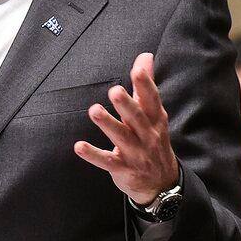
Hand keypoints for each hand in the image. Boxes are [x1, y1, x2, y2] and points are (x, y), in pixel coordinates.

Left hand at [74, 52, 178, 204]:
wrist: (162, 183)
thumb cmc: (153, 141)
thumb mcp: (154, 114)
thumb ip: (145, 86)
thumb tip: (145, 57)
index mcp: (155, 120)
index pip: (151, 100)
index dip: (146, 85)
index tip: (138, 70)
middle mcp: (147, 136)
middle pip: (137, 118)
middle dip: (126, 105)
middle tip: (114, 91)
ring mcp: (136, 154)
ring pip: (121, 137)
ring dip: (108, 124)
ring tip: (94, 111)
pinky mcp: (123, 169)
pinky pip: (107, 161)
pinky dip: (93, 155)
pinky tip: (79, 146)